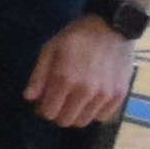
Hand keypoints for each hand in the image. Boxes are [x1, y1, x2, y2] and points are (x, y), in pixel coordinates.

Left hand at [25, 10, 138, 131]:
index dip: (43, 109)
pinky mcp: (120, 95)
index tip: (44, 102)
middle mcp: (86, 91)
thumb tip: (29, 99)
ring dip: (76, 114)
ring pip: (84, 121)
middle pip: (66, 121)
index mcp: (65, 79)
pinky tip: (90, 100)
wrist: (111, 26)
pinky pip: (103, 117)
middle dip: (58, 114)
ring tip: (74, 99)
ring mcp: (105, 95)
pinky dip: (94, 112)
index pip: (49, 112)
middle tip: (59, 101)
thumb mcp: (50, 49)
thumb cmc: (76, 36)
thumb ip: (39, 76)